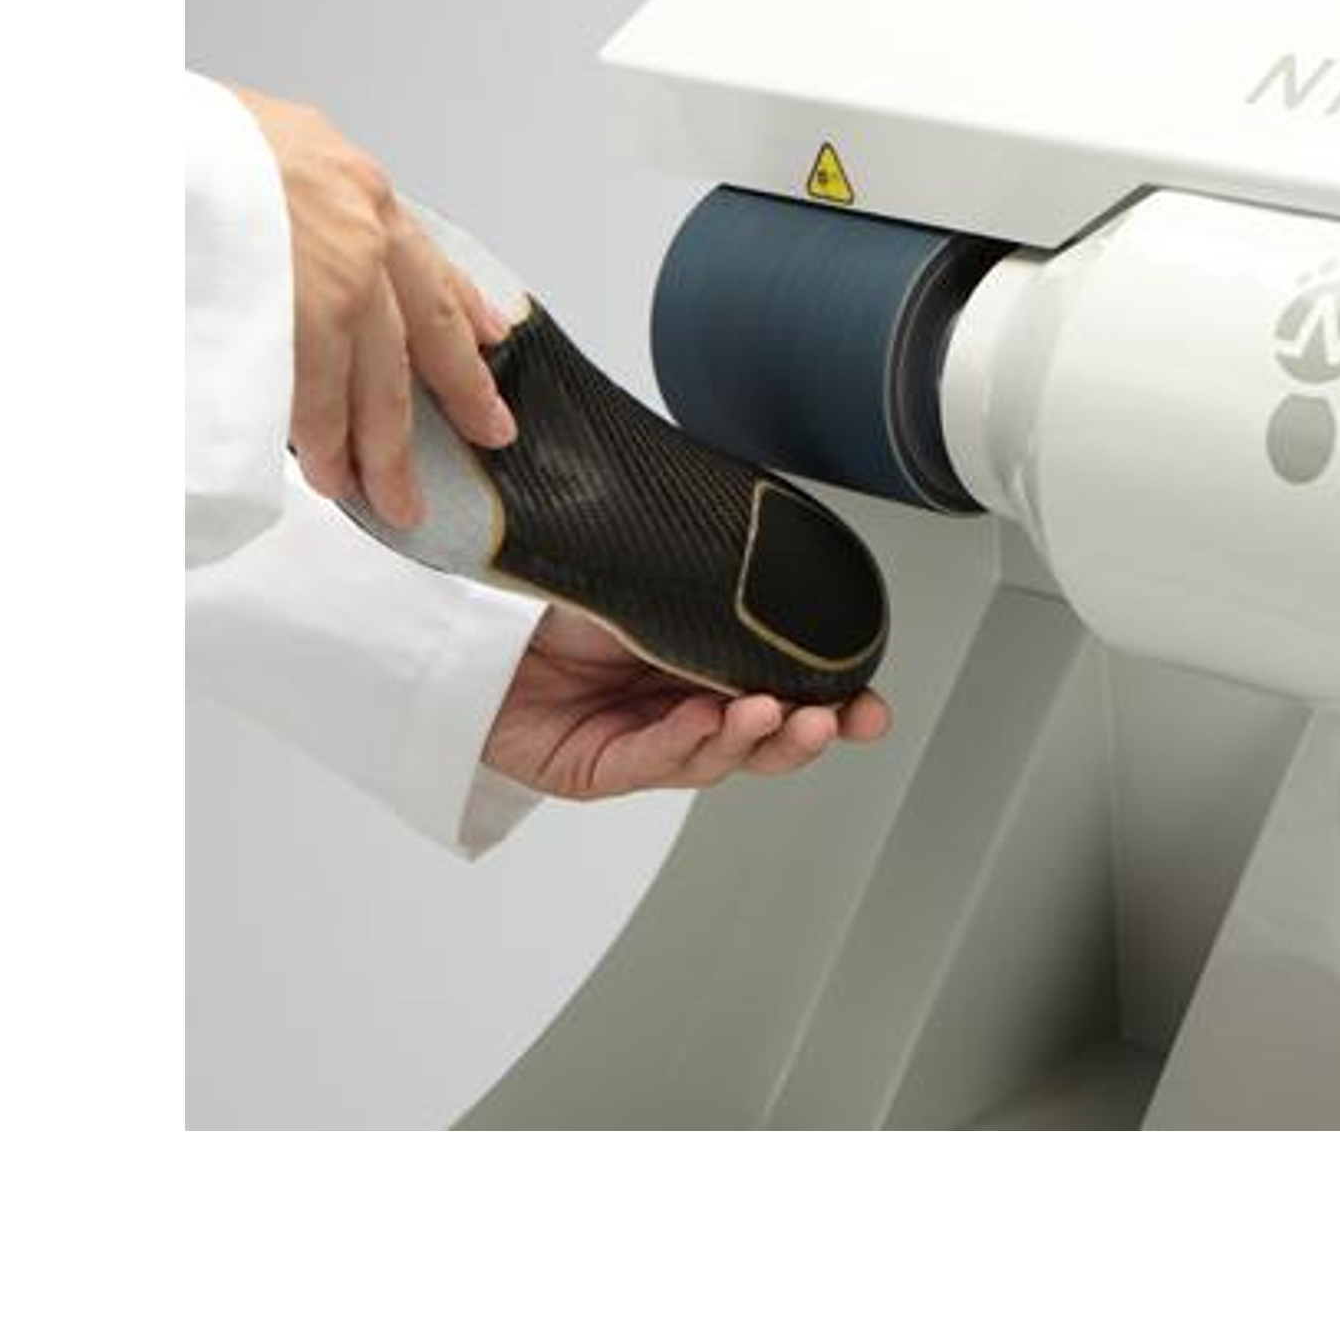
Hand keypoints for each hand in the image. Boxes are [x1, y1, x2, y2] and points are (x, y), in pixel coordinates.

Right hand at [235, 87, 518, 526]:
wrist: (164, 144)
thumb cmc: (198, 147)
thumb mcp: (276, 149)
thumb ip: (313, 210)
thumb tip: (317, 262)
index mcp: (356, 187)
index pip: (430, 263)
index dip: (468, 311)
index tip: (489, 344)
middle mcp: (360, 235)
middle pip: (424, 337)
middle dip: (462, 395)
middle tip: (486, 434)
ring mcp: (330, 282)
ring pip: (376, 384)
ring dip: (382, 448)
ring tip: (390, 492)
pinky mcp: (290, 323)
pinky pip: (315, 400)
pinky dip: (324, 443)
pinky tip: (331, 471)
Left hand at [484, 607, 891, 799]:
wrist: (469, 610)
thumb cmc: (551, 587)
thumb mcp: (653, 578)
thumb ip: (714, 589)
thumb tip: (783, 570)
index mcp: (703, 661)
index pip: (782, 688)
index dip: (831, 701)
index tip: (869, 706)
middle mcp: (681, 704)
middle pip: (763, 736)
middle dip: (810, 731)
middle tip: (840, 719)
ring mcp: (643, 740)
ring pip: (717, 757)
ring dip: (755, 740)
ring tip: (777, 713)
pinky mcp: (597, 768)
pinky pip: (651, 760)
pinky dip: (685, 742)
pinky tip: (707, 720)